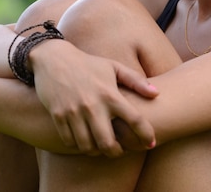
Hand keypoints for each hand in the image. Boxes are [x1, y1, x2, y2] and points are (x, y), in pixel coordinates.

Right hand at [30, 40, 157, 157]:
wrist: (53, 58)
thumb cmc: (87, 64)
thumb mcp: (113, 66)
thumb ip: (135, 81)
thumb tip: (156, 94)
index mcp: (110, 94)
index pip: (135, 120)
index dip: (146, 134)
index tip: (151, 143)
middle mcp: (93, 105)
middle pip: (108, 143)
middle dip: (116, 153)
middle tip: (119, 150)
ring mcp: (74, 112)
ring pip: (87, 146)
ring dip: (95, 151)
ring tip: (100, 147)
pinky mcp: (58, 116)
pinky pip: (69, 141)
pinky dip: (78, 145)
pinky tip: (83, 140)